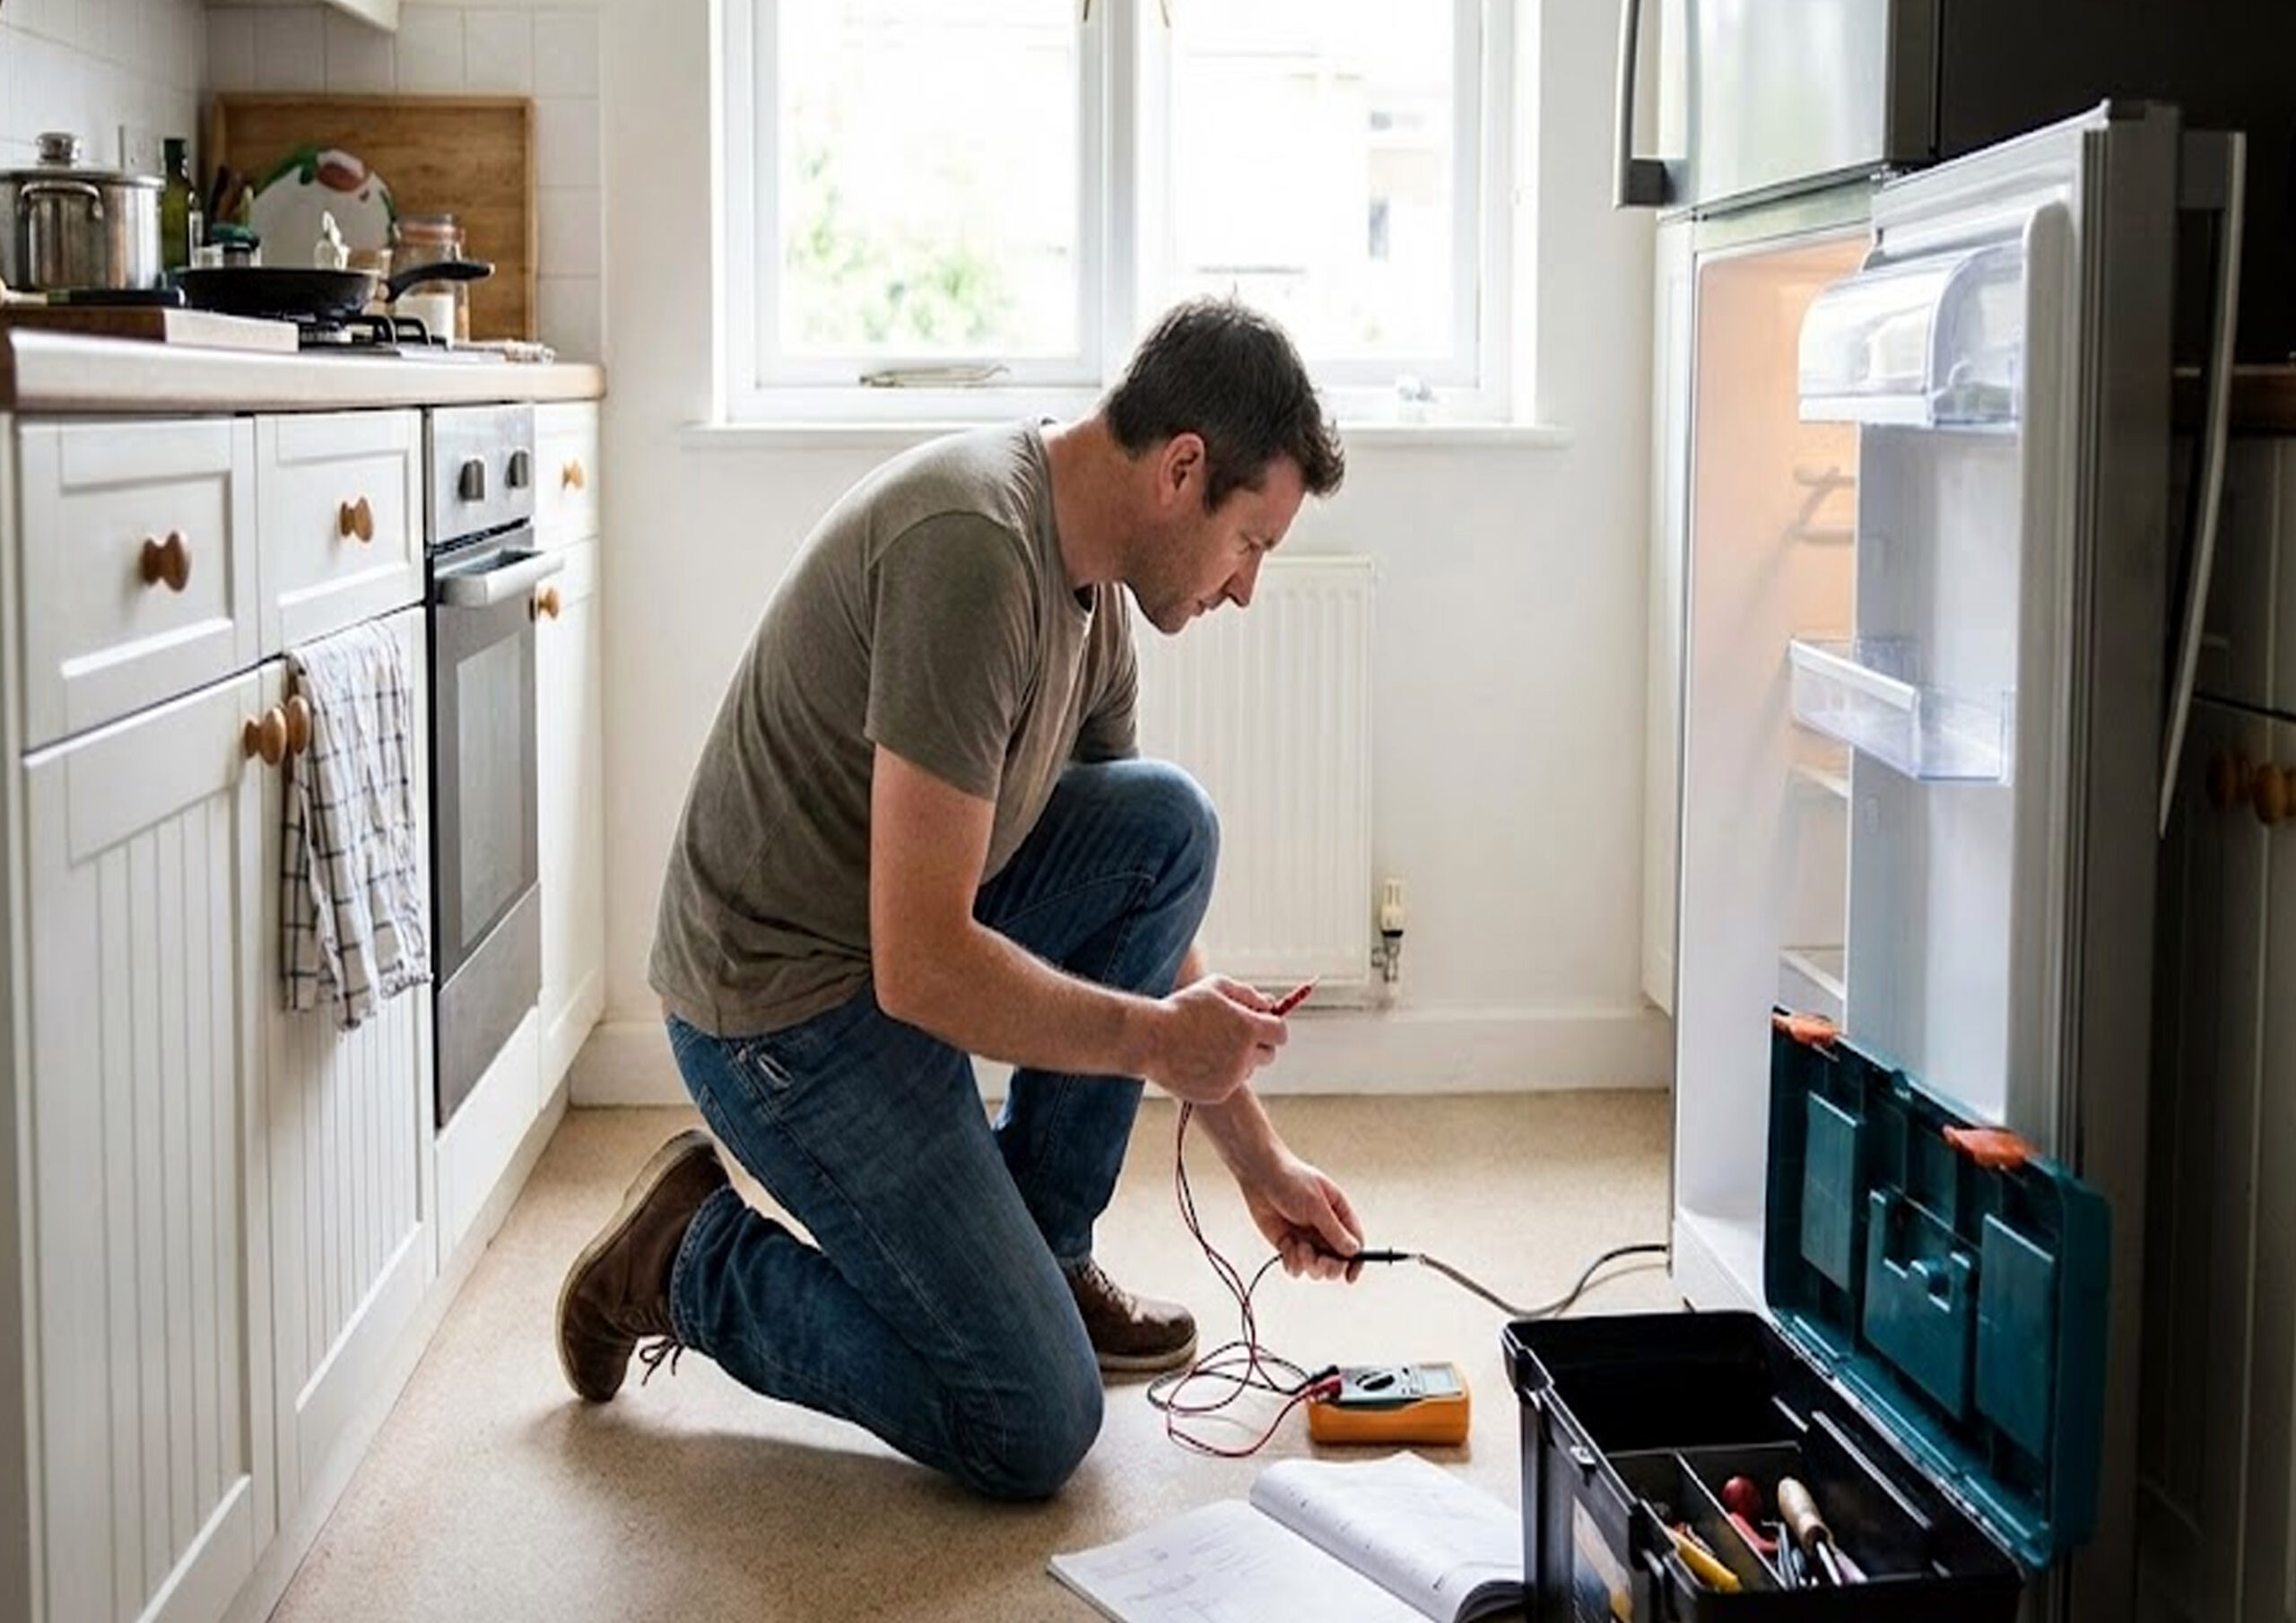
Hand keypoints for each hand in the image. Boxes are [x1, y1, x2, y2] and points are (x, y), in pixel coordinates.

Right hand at [1143, 977, 1286, 1104]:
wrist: (1149, 1040)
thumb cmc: (1181, 1008)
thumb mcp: (1215, 988)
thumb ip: (1247, 994)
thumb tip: (1268, 1004)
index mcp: (1248, 1029)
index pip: (1280, 1032)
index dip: (1272, 1027)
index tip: (1260, 1025)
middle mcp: (1245, 1056)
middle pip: (1268, 1054)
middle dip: (1257, 1045)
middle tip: (1236, 1036)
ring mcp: (1231, 1077)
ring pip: (1247, 1070)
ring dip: (1237, 1059)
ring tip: (1208, 1045)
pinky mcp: (1217, 1093)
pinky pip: (1227, 1083)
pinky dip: (1219, 1074)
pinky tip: (1197, 1061)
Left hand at [1240, 1152, 1365, 1281]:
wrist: (1259, 1177)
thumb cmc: (1291, 1181)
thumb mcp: (1316, 1205)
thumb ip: (1334, 1230)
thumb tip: (1354, 1251)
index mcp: (1339, 1215)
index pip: (1356, 1244)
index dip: (1356, 1262)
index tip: (1349, 1276)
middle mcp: (1325, 1230)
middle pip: (1337, 1261)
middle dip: (1330, 1266)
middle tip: (1321, 1261)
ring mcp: (1307, 1239)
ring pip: (1316, 1268)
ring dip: (1309, 1263)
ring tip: (1299, 1247)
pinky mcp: (1289, 1245)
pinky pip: (1296, 1267)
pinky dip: (1292, 1262)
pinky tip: (1286, 1245)